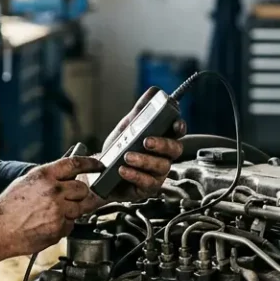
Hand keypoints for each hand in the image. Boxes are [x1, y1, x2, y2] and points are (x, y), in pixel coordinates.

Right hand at [0, 156, 104, 255]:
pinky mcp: (59, 228)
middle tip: (70, 199)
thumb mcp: (26, 182)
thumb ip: (48, 178)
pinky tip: (48, 224)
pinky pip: (72, 225)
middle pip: (83, 189)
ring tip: (53, 213)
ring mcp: (58, 210)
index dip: (91, 164)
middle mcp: (54, 191)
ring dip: (72, 211)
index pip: (75, 164)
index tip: (99, 166)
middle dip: (79, 194)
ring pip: (80, 208)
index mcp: (44, 175)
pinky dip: (64, 225)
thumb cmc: (8, 208)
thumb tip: (66, 176)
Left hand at [92, 87, 186, 202]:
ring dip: (144, 160)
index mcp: (162, 140)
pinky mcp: (148, 188)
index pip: (178, 133)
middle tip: (146, 141)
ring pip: (161, 167)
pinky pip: (148, 183)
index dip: (179, 128)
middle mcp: (164, 157)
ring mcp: (158, 174)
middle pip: (175, 150)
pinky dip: (135, 175)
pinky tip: (123, 170)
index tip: (176, 125)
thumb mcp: (127, 127)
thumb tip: (153, 91)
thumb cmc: (118, 150)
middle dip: (162, 144)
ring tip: (127, 156)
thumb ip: (140, 111)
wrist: (100, 173)